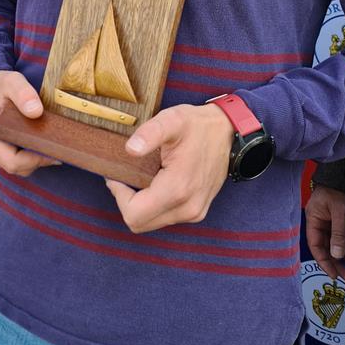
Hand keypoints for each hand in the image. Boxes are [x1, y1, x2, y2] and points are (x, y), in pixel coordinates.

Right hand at [0, 70, 60, 175]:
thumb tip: (36, 111)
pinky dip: (26, 156)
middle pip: (16, 167)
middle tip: (56, 147)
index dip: (35, 160)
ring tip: (47, 143)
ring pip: (15, 167)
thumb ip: (23, 93)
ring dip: (32, 159)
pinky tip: (36, 143)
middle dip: (37, 160)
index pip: (12, 161)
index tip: (54, 151)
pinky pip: (12, 161)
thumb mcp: (11, 81)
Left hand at [105, 102, 233, 232]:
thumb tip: (130, 149)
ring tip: (140, 178)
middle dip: (126, 202)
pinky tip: (155, 183)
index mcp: (177, 189)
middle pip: (140, 223)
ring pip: (151, 223)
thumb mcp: (172, 120)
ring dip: (140, 205)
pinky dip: (154, 206)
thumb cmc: (197, 125)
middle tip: (125, 177)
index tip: (117, 175)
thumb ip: (149, 133)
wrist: (227, 132)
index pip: (134, 214)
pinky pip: (165, 218)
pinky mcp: (197, 211)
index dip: (119, 196)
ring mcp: (194, 212)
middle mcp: (187, 208)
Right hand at [305, 186, 344, 281]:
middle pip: (326, 247)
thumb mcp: (339, 212)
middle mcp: (321, 223)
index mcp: (313, 220)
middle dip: (335, 263)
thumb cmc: (339, 189)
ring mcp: (332, 222)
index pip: (315, 245)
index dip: (323, 261)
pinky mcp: (342, 221)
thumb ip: (339, 234)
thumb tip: (337, 255)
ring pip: (337, 244)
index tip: (333, 274)